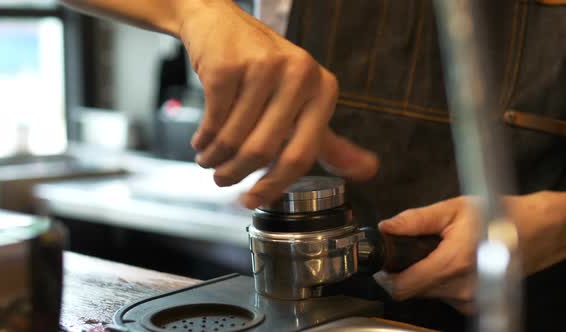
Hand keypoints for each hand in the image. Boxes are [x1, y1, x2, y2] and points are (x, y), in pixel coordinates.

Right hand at [180, 1, 377, 207]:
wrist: (222, 24)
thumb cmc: (264, 68)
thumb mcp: (304, 102)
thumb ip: (330, 140)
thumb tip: (369, 170)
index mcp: (323, 89)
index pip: (302, 155)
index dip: (274, 186)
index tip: (252, 200)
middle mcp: (299, 75)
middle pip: (263, 151)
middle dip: (235, 174)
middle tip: (222, 180)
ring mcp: (263, 68)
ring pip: (233, 138)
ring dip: (215, 159)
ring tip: (209, 159)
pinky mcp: (228, 66)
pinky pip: (212, 121)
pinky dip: (203, 139)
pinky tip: (201, 140)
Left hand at [373, 191, 565, 314]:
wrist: (534, 231)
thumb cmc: (496, 214)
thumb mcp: (451, 209)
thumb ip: (415, 220)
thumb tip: (386, 228)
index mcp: (453, 262)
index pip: (403, 287)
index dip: (386, 277)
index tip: (383, 264)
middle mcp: (462, 287)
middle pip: (412, 291)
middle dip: (405, 272)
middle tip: (410, 251)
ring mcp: (470, 299)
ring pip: (427, 294)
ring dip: (423, 276)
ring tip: (436, 253)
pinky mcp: (474, 303)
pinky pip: (444, 297)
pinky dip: (440, 282)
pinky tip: (452, 264)